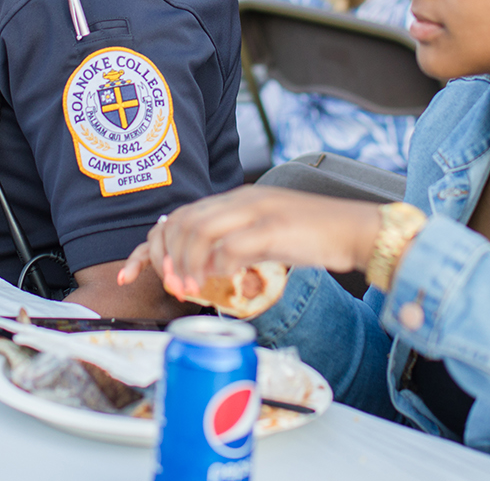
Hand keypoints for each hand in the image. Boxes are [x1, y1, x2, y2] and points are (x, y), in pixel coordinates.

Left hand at [116, 186, 385, 299]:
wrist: (356, 229)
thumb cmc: (313, 236)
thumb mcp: (263, 238)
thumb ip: (231, 247)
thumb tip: (200, 269)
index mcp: (234, 199)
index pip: (177, 217)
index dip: (148, 246)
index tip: (133, 273)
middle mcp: (240, 200)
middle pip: (180, 221)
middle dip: (164, 256)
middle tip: (170, 286)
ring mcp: (256, 212)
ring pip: (198, 231)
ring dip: (186, 263)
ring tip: (187, 289)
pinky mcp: (274, 229)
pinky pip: (231, 246)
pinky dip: (216, 266)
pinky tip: (217, 281)